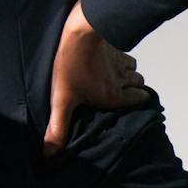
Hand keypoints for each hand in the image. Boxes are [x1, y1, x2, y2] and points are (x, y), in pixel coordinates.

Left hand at [42, 0, 148, 158]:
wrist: (81, 31)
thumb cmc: (71, 65)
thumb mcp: (62, 100)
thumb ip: (58, 127)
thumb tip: (50, 155)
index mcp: (113, 96)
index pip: (138, 102)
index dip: (137, 103)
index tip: (133, 107)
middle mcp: (122, 80)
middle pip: (138, 85)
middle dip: (135, 89)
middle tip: (125, 93)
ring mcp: (119, 62)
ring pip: (134, 69)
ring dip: (129, 74)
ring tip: (118, 77)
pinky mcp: (114, 46)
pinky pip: (125, 54)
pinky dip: (122, 58)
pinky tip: (110, 59)